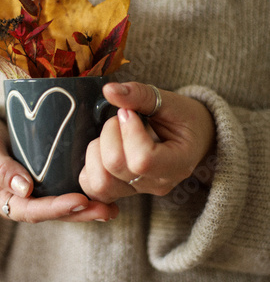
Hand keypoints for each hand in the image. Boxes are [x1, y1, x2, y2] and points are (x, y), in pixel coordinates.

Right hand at [0, 116, 118, 221]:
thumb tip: (24, 189)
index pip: (28, 211)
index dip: (55, 208)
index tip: (79, 201)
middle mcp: (17, 201)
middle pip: (49, 213)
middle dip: (79, 213)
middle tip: (107, 210)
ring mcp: (30, 193)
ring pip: (59, 205)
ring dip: (86, 208)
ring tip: (112, 208)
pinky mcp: (42, 181)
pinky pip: (62, 191)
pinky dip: (83, 193)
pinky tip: (104, 193)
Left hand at [79, 82, 215, 202]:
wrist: (191, 137)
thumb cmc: (184, 119)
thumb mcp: (171, 102)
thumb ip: (141, 95)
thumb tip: (109, 90)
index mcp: (177, 164)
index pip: (142, 160)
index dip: (128, 131)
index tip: (129, 112)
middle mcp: (157, 184)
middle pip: (116, 165)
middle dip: (110, 133)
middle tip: (122, 118)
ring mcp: (137, 191)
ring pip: (100, 183)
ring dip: (97, 151)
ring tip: (112, 136)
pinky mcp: (120, 190)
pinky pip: (93, 188)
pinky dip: (91, 166)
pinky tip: (103, 148)